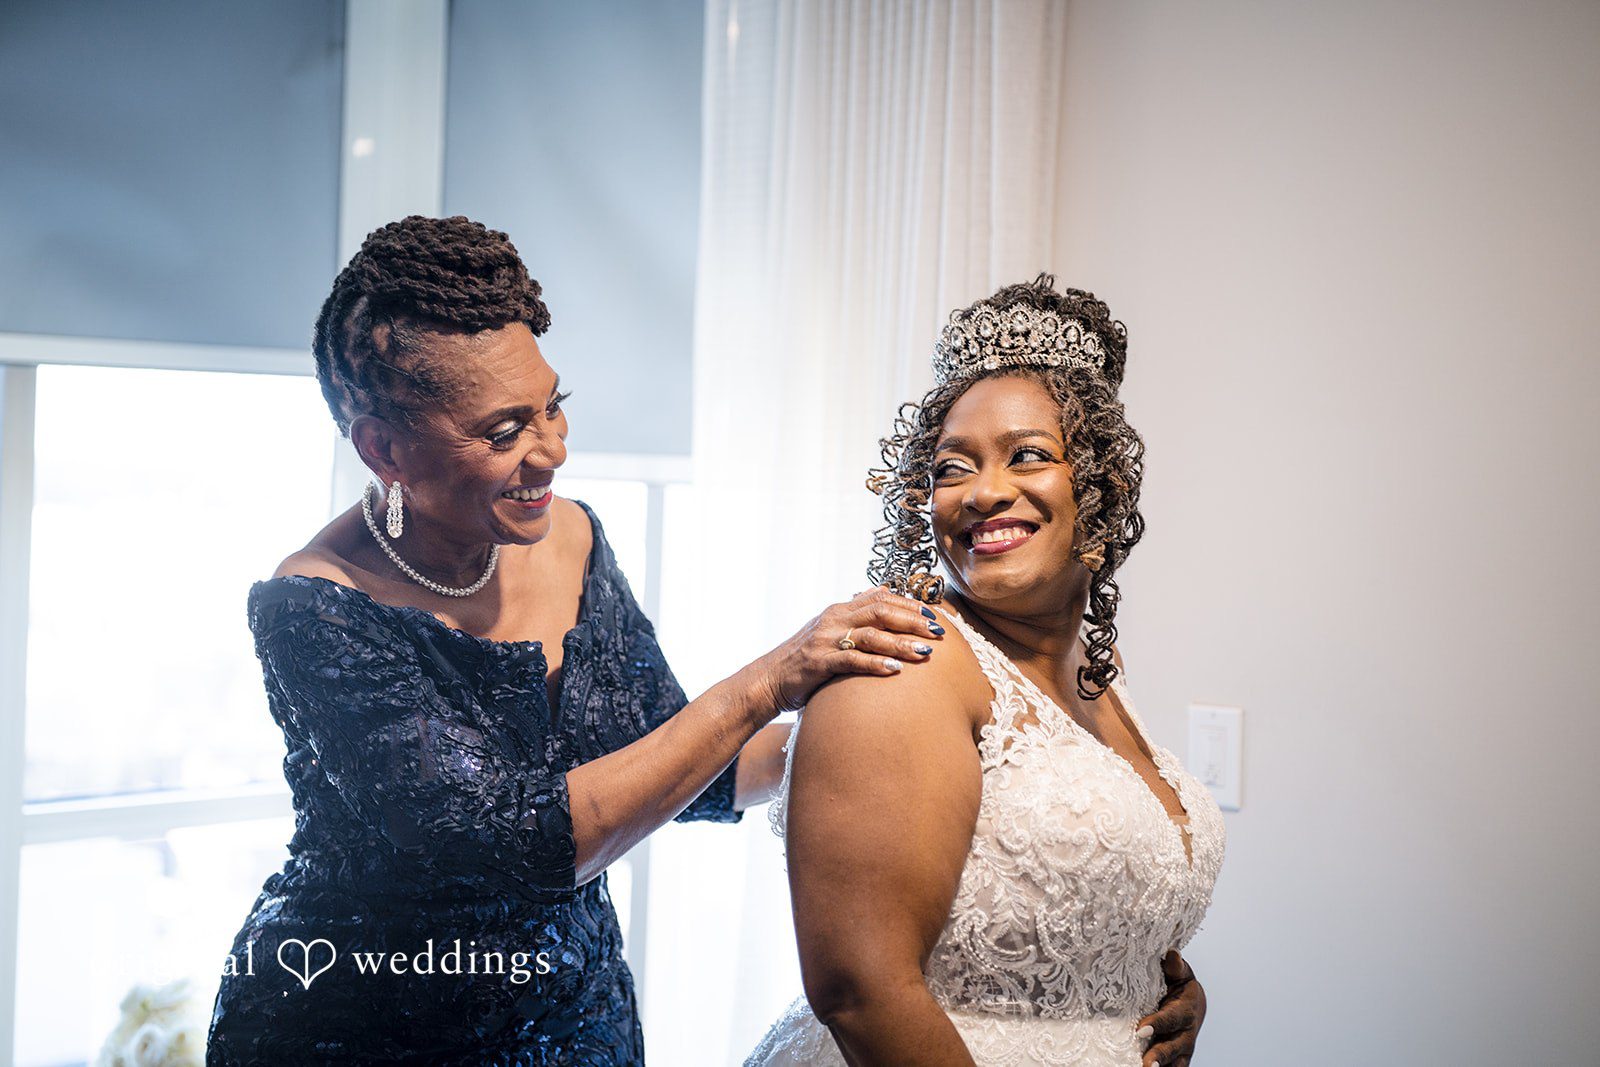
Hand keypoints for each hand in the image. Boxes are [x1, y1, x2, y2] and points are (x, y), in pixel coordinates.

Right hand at [755, 588, 944, 712]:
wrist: (768, 679)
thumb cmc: (804, 659)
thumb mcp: (829, 631)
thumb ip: (855, 615)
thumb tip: (883, 593)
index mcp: (839, 609)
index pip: (880, 597)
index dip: (909, 605)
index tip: (934, 616)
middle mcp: (833, 619)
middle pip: (880, 611)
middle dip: (913, 621)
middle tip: (938, 633)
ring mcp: (825, 640)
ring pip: (870, 635)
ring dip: (901, 644)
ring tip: (925, 654)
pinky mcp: (818, 663)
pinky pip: (851, 660)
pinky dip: (875, 664)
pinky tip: (895, 671)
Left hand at [1136, 951, 1204, 1066]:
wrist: (1193, 1003)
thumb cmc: (1179, 984)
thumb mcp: (1179, 973)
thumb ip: (1174, 967)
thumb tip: (1172, 953)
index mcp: (1186, 1010)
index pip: (1172, 1018)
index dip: (1158, 1024)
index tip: (1140, 1030)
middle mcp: (1186, 1033)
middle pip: (1174, 1047)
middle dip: (1160, 1055)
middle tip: (1146, 1064)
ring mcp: (1182, 1049)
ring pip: (1174, 1063)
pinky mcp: (1177, 1059)